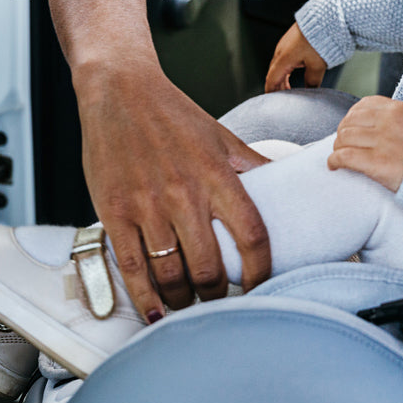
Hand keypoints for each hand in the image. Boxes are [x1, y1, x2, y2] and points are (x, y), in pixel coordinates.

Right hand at [74, 62, 271, 322]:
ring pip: (171, 274)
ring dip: (183, 299)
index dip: (262, 271)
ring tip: (189, 304)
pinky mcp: (113, 212)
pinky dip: (145, 297)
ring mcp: (146, 206)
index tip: (262, 287)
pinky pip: (131, 267)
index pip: (252, 235)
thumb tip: (288, 181)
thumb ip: (252, 166)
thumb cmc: (174, 115)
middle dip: (218, 295)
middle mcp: (184, 194)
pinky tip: (156, 311)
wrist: (120, 91)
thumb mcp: (222, 137)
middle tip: (219, 301)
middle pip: (210, 267)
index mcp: (218, 176)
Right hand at [265, 23, 327, 91]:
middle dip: (277, 86)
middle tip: (284, 97)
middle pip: (274, 72)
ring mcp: (285, 43)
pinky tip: (295, 70)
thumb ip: (312, 81)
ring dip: (283, 76)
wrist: (325, 18)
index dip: (271, 91)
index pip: (272, 79)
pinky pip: (285, 56)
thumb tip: (310, 90)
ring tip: (290, 87)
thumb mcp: (317, 66)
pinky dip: (287, 67)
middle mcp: (281, 50)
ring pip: (279, 64)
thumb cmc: (320, 38)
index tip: (271, 100)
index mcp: (284, 58)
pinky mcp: (291, 39)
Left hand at [328, 96, 402, 191]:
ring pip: (344, 138)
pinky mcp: (378, 163)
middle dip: (342, 134)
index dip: (351, 117)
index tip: (350, 127)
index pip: (364, 105)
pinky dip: (334, 160)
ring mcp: (383, 142)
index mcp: (399, 110)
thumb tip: (373, 123)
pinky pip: (345, 156)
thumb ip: (397, 120)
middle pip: (350, 122)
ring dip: (337, 148)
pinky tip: (334, 165)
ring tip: (339, 156)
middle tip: (342, 145)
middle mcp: (389, 122)